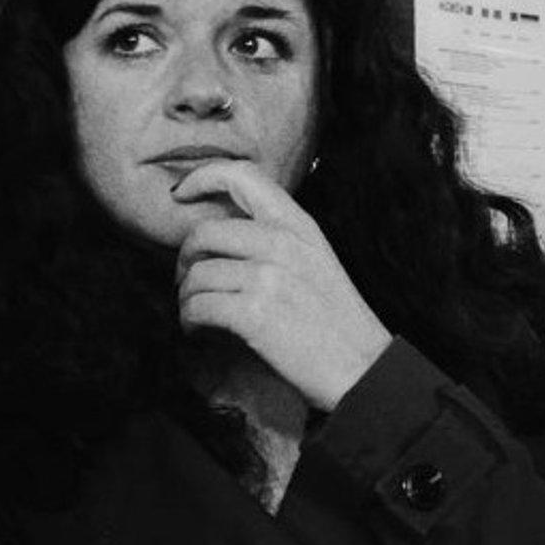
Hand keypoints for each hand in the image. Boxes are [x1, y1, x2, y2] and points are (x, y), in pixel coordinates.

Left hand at [172, 161, 392, 411]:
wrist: (363, 368)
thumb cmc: (337, 322)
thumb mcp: (316, 260)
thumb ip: (277, 239)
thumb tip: (221, 235)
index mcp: (299, 225)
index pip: (242, 175)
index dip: (202, 177)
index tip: (181, 193)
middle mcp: (283, 243)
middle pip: (203, 232)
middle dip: (184, 259)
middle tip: (187, 281)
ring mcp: (268, 277)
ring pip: (195, 275)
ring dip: (186, 298)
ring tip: (196, 315)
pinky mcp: (255, 314)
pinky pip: (197, 307)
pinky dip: (189, 321)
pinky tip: (199, 332)